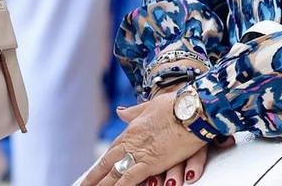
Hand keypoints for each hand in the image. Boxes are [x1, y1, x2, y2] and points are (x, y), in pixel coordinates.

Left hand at [79, 91, 209, 185]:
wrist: (191, 107)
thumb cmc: (175, 104)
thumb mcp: (150, 106)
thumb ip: (134, 112)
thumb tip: (120, 111)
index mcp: (130, 131)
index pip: (111, 152)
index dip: (100, 165)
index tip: (91, 174)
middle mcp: (131, 142)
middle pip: (107, 164)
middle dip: (94, 178)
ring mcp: (140, 153)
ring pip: (115, 173)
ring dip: (103, 185)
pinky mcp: (152, 162)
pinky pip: (131, 178)